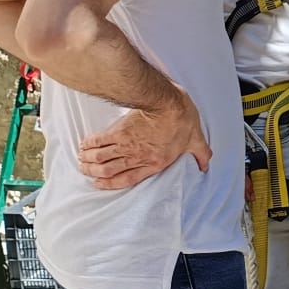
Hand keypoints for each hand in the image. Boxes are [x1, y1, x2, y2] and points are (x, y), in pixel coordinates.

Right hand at [77, 92, 209, 188]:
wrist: (168, 103)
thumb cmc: (182, 119)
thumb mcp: (195, 139)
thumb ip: (200, 153)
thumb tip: (207, 165)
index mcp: (154, 163)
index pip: (128, 179)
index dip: (111, 184)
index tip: (100, 184)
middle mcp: (137, 157)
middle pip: (109, 170)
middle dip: (94, 172)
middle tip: (85, 170)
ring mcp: (126, 145)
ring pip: (102, 157)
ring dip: (89, 160)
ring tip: (82, 160)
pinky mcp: (119, 131)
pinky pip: (100, 141)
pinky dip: (90, 144)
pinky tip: (84, 145)